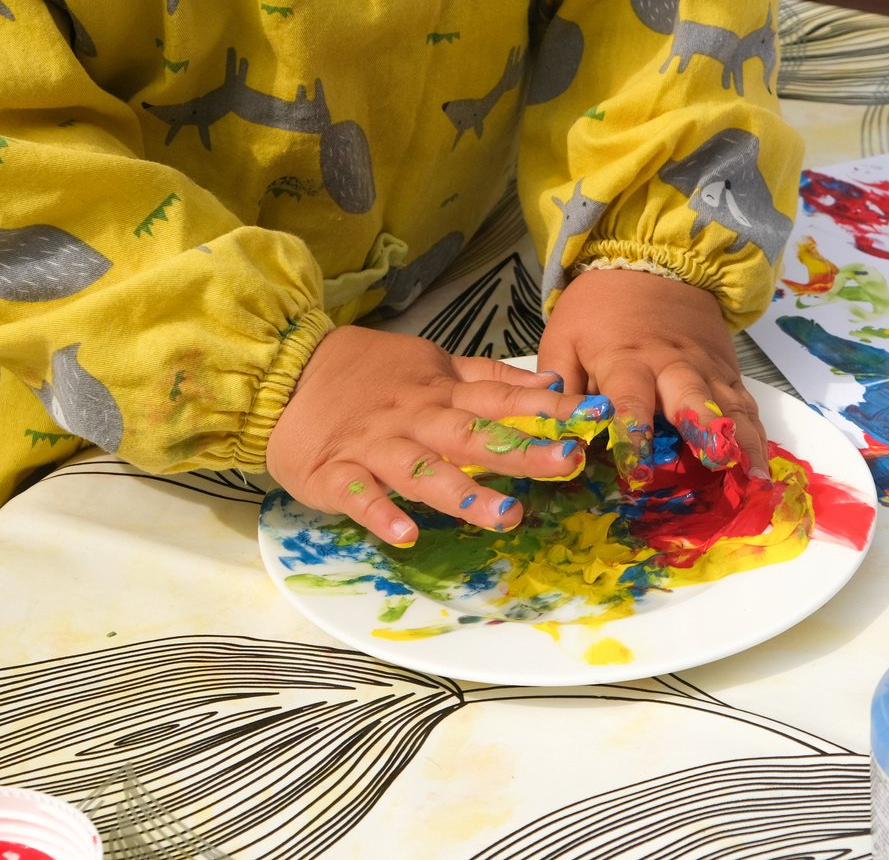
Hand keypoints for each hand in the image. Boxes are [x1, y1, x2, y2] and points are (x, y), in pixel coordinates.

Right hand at [268, 325, 607, 544]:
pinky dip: (381, 514)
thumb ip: (491, 378)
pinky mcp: (335, 473)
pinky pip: (359, 496)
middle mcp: (416, 420)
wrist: (283, 374)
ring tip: (505, 514)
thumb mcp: (435, 365)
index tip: (595, 418)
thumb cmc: (369, 375)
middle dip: (522, 452)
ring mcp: (376, 448)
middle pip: (473, 436)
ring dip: (463, 492)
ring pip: (423, 470)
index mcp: (442, 394)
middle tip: (568, 464)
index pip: (504, 399)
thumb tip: (550, 384)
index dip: (550, 410)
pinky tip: (406, 535)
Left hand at [537, 269, 768, 487]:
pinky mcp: (727, 372)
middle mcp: (672, 363)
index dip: (634, 434)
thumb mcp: (563, 339)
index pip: (630, 400)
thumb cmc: (599, 310)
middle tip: (717, 463)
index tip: (638, 470)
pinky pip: (746, 405)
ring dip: (742, 442)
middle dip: (704, 431)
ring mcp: (706, 368)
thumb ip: (560, 388)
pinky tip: (763, 466)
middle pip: (692, 397)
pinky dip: (757, 435)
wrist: (650, 263)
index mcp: (625, 358)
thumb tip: (559, 435)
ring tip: (755, 479)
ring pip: (728, 406)